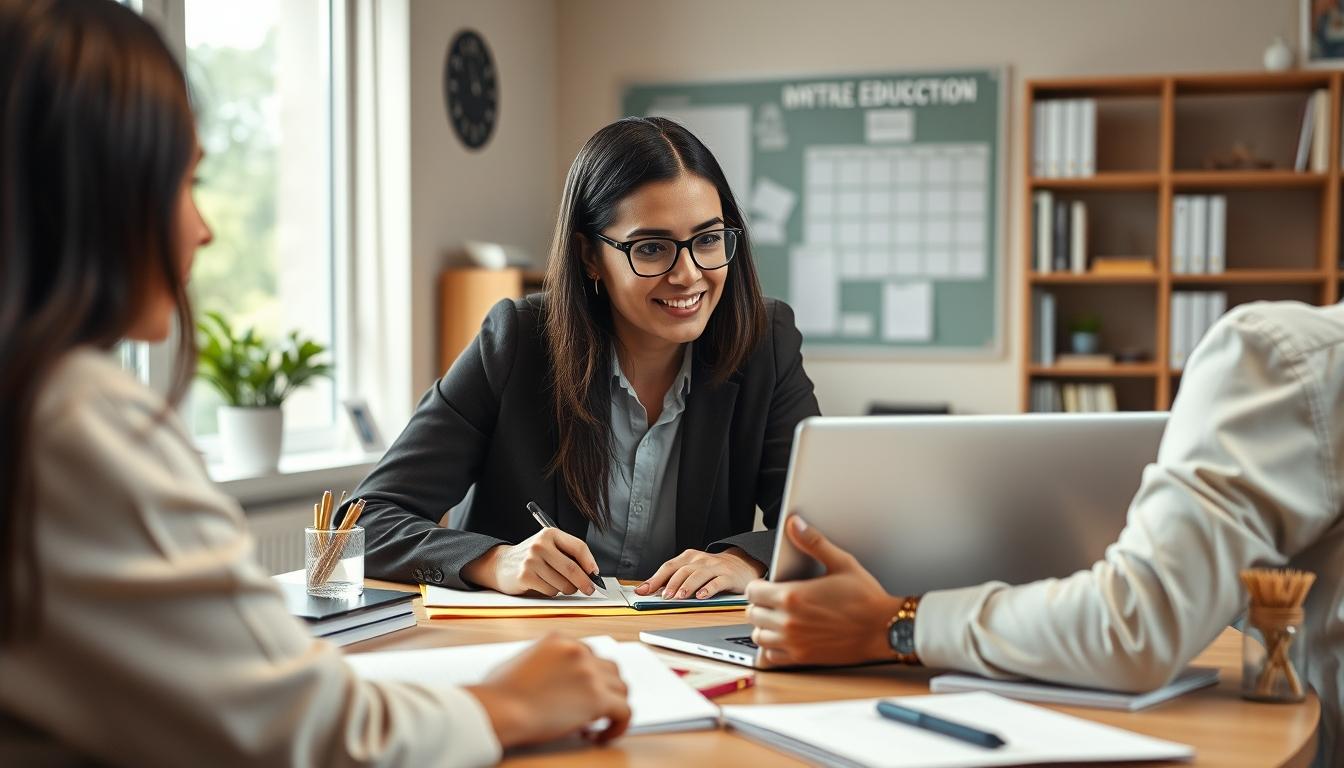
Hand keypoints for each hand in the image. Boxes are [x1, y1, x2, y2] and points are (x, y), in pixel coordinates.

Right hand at [462, 528, 600, 595]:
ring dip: (567, 589)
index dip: (590, 562)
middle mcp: (540, 545)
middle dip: (585, 582)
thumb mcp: (549, 548)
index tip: (596, 574)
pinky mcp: (525, 576)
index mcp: (550, 534)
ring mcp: (531, 560)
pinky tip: (544, 585)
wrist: (501, 564)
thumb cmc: (532, 557)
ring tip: (559, 584)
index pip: (578, 547)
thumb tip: (592, 573)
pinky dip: (553, 592)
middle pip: (572, 568)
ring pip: (562, 583)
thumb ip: (568, 556)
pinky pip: (550, 591)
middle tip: (590, 589)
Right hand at [466, 634, 630, 747]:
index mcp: (560, 640)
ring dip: (613, 705)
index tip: (581, 692)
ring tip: (599, 722)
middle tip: (593, 706)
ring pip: (621, 687)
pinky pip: (624, 711)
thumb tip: (550, 678)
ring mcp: (590, 673)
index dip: (588, 676)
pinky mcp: (597, 698)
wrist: (502, 709)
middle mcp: (579, 651)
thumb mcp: (519, 660)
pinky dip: (619, 725)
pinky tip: (604, 735)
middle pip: (608, 668)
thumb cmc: (500, 692)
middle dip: (603, 688)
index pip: (589, 654)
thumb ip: (542, 662)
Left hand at [635, 546, 764, 599]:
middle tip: (663, 597)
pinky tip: (701, 597)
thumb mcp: (694, 570)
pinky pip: (717, 582)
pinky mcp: (729, 576)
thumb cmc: (713, 570)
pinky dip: (708, 589)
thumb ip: (676, 579)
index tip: (643, 591)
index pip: (668, 567)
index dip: (655, 579)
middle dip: (670, 584)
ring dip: (686, 586)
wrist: (743, 564)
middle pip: (682, 570)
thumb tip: (654, 592)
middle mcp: (701, 560)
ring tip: (678, 597)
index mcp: (689, 557)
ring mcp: (715, 567)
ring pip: (698, 575)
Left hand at [744, 516, 902, 665]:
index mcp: (793, 596)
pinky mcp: (802, 658)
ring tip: (779, 618)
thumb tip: (796, 525)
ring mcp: (794, 642)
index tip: (767, 584)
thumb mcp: (841, 563)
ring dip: (764, 626)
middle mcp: (788, 621)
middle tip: (775, 600)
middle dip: (761, 604)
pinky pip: (772, 656)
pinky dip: (773, 647)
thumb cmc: (866, 598)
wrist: (884, 629)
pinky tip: (785, 637)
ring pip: (759, 636)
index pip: (752, 591)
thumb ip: (814, 543)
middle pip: (753, 613)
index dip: (758, 585)